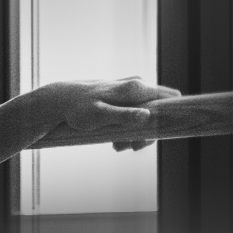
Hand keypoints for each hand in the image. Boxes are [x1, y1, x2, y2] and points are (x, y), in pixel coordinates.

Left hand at [40, 76, 180, 151]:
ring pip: (145, 116)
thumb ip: (124, 116)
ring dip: (135, 134)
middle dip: (147, 132)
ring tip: (116, 146)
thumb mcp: (100, 116)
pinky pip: (135, 115)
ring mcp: (131, 90)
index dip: (171, 118)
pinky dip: (128, 129)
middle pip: (158, 112)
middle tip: (129, 148)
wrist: (61, 100)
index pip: (171, 99)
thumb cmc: (79, 108)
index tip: (154, 136)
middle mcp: (137, 85)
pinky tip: (114, 139)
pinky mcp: (124, 97)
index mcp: (136, 88)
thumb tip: (148, 116)